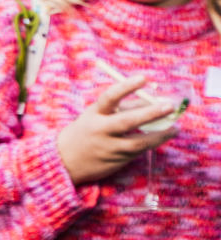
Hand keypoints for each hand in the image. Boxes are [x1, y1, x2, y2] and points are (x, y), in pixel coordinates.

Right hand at [55, 75, 179, 186]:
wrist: (65, 161)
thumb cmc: (86, 132)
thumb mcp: (98, 116)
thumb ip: (123, 107)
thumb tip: (153, 98)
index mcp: (94, 114)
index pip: (110, 97)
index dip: (126, 87)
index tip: (144, 78)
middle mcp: (100, 131)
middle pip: (127, 121)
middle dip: (150, 113)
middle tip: (169, 106)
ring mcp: (109, 148)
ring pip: (138, 141)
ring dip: (160, 135)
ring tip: (174, 128)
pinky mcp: (117, 161)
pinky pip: (138, 151)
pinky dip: (152, 143)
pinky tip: (163, 136)